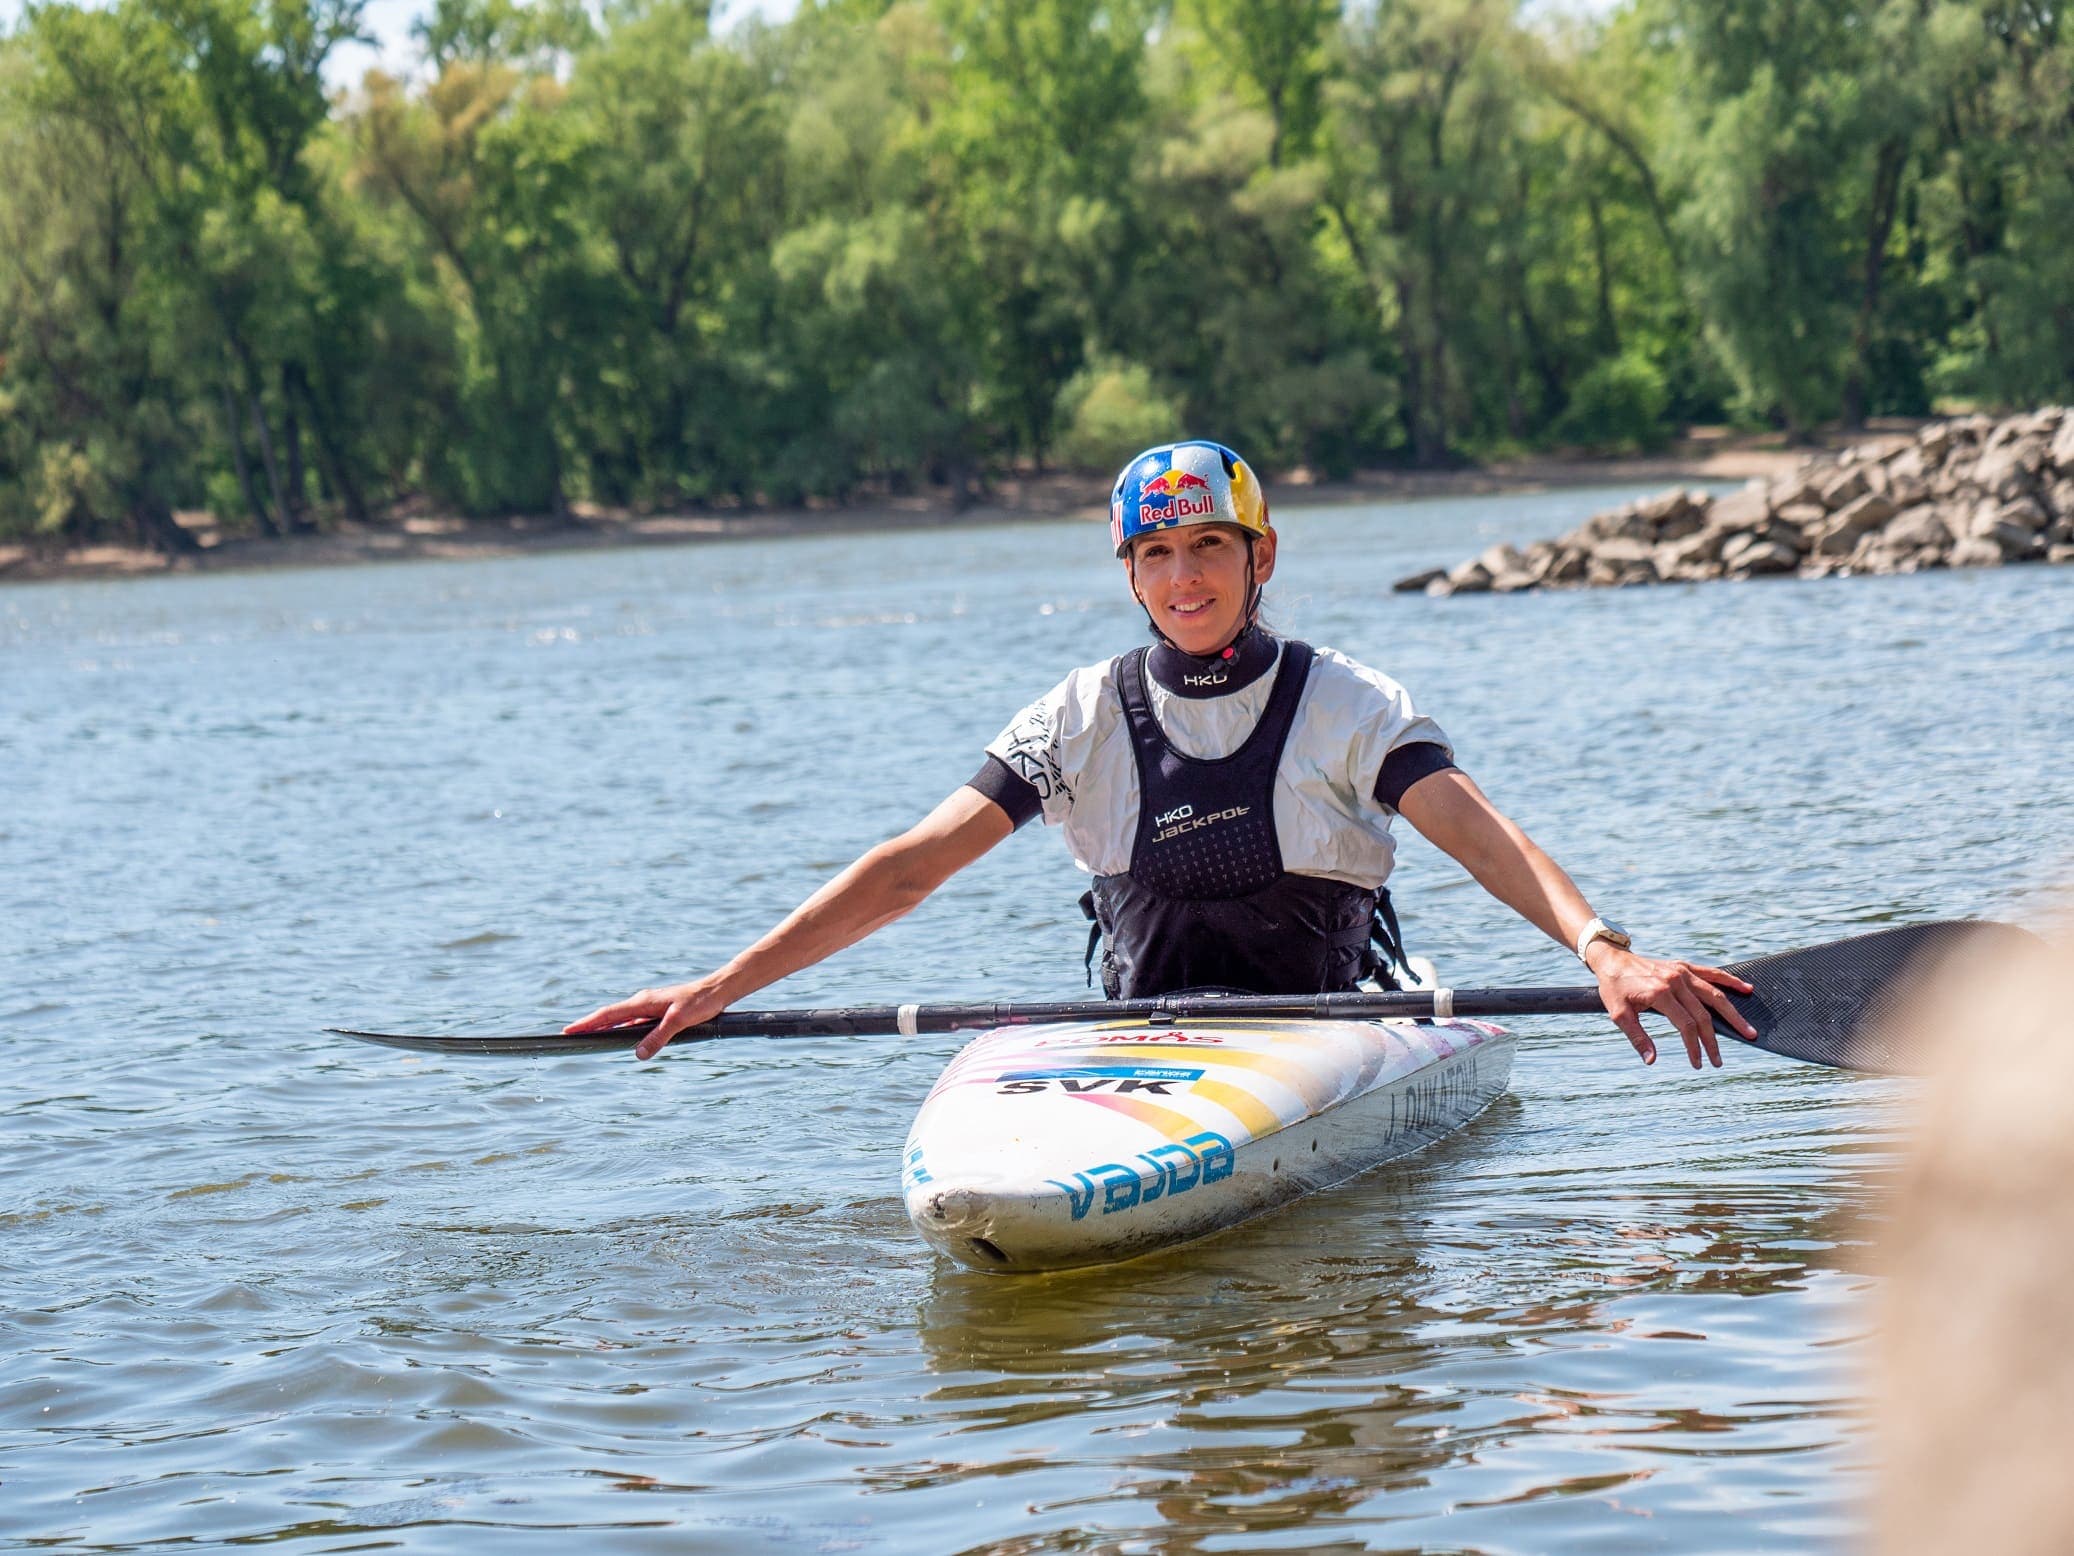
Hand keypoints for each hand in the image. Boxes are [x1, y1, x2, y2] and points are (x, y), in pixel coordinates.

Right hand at [564, 979, 727, 1060]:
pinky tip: (621, 1037)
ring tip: (589, 1037)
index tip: (568, 1030)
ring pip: (621, 1019)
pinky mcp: (658, 1011)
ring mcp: (649, 1007)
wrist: (717, 990)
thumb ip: (658, 1037)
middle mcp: (642, 1002)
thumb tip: (637, 1054)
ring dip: (605, 1027)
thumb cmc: (700, 1003)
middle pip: (610, 1016)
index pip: (608, 1015)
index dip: (588, 1023)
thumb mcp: (678, 1021)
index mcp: (642, 1002)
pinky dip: (622, 1029)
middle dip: (589, 1025)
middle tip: (569, 1035)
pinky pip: (634, 1022)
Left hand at [1587, 945, 1756, 1068]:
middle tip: (1719, 1061)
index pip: (1686, 1025)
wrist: (1611, 960)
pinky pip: (1712, 973)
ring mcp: (1682, 972)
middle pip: (1703, 1015)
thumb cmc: (1614, 989)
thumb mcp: (1619, 1015)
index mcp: (1660, 994)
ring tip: (1748, 1031)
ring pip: (1715, 995)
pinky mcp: (1684, 966)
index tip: (1698, 1063)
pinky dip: (1730, 981)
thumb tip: (1652, 1061)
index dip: (1694, 1047)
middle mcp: (1675, 981)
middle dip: (1713, 1040)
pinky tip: (1747, 989)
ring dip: (1733, 1014)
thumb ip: (1637, 1037)